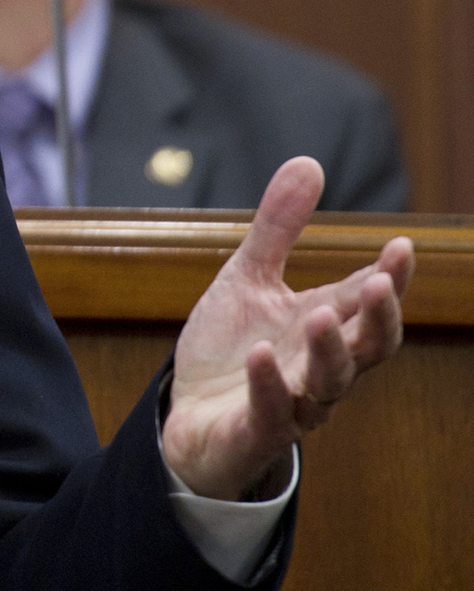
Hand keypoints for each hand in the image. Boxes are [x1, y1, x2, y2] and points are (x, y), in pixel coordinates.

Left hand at [163, 156, 411, 499]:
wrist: (189, 416)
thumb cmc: (231, 349)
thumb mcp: (247, 279)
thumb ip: (278, 229)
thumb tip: (308, 161)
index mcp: (322, 325)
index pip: (367, 301)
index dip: (389, 277)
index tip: (401, 247)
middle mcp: (319, 366)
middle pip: (369, 347)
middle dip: (379, 317)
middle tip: (380, 284)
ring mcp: (293, 401)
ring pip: (330, 383)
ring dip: (329, 350)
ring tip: (319, 316)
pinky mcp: (257, 429)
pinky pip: (271, 411)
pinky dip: (269, 383)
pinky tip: (262, 355)